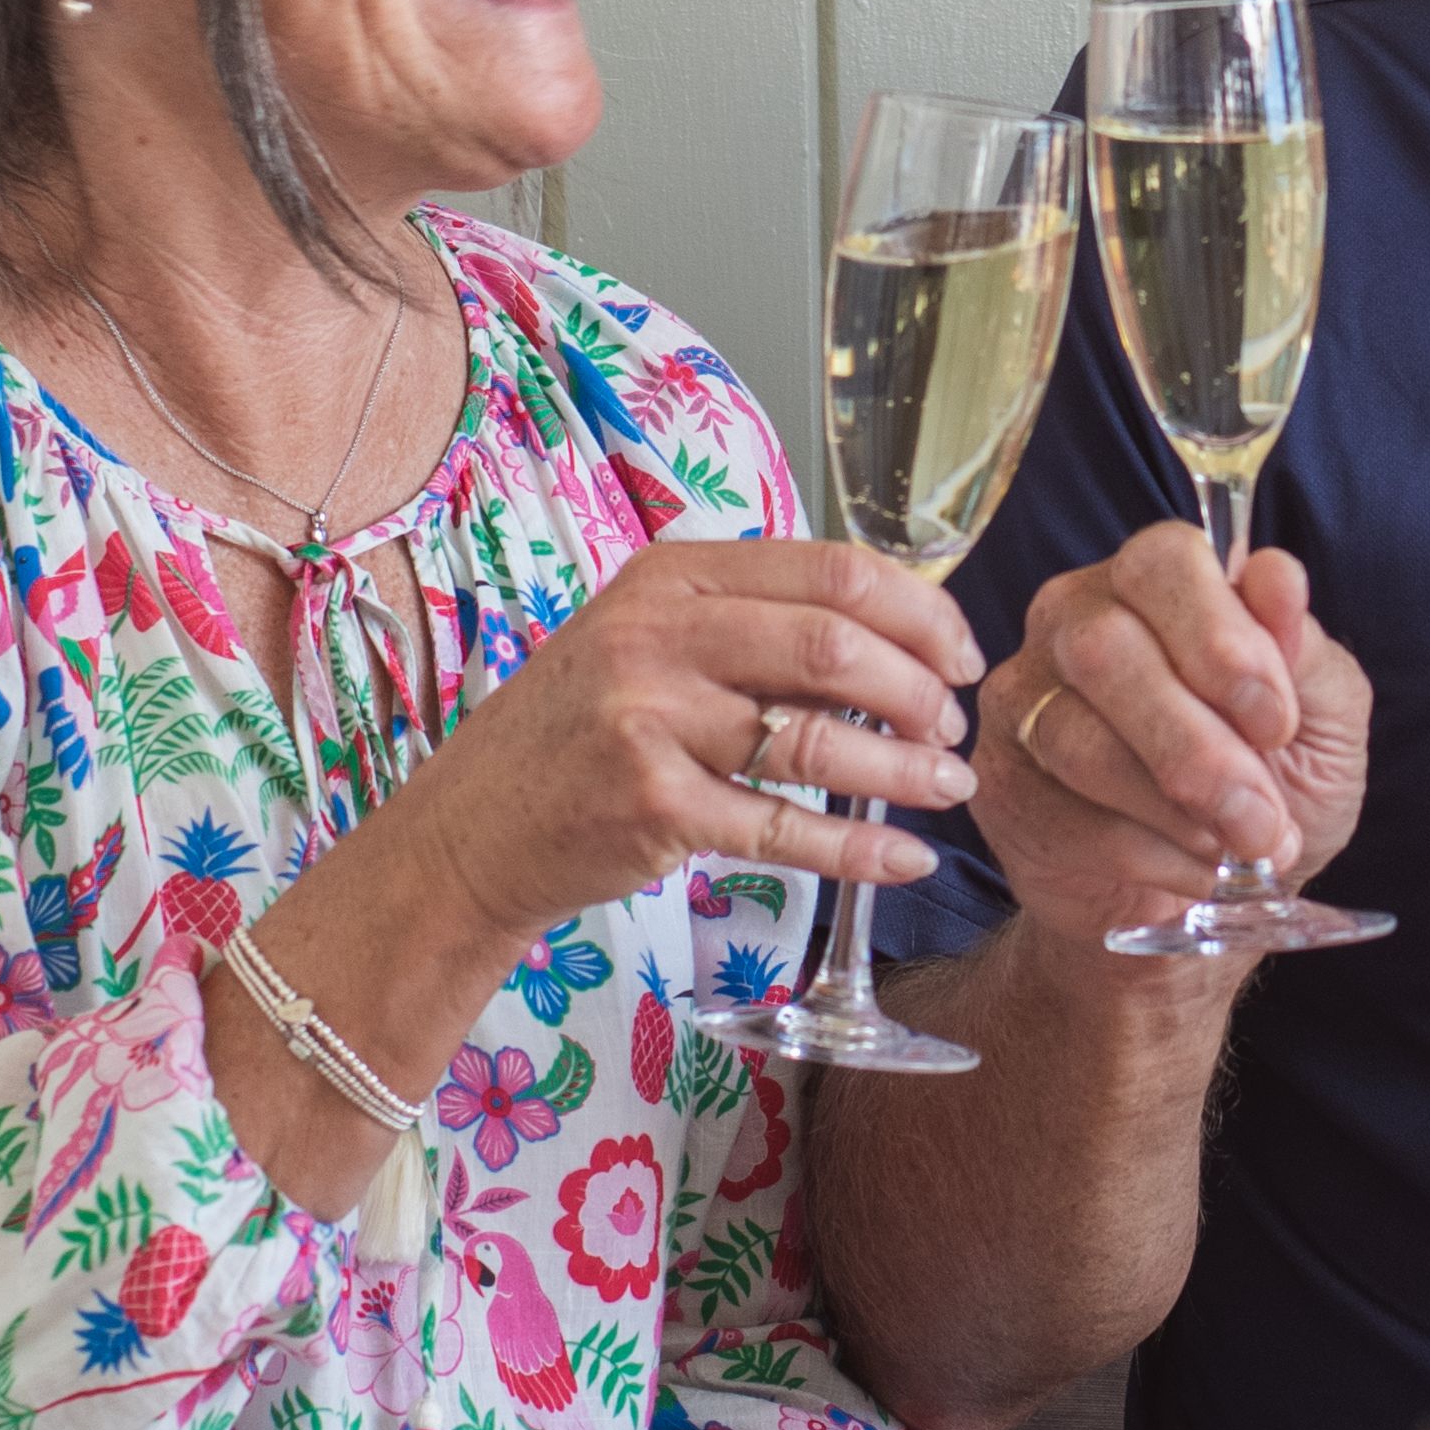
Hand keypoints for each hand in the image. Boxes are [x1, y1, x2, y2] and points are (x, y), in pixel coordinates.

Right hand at [360, 537, 986, 949]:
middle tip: (955, 727)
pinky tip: (905, 859)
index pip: (833, 571)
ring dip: (907, 769)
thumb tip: (899, 638)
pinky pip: (786, 828)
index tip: (961, 655)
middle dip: (921, 690)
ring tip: (949, 787)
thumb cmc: (579, 734)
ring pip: (820, 738)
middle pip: (837, 644)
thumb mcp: (651, 643)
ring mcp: (649, 721)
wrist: (468, 830)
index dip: (921, 613)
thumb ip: (754, 626)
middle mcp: (657, 635)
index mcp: (673, 577)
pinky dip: (860, 848)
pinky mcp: (652, 808)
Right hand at [978, 522, 1371, 934]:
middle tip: (1262, 816)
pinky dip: (1149, 855)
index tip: (1278, 724)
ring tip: (1237, 846)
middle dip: (1198, 746)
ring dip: (1176, 809)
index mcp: (1156, 581)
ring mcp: (1023, 698)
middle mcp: (1073, 619)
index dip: (1221, 639)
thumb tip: (1276, 576)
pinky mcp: (999, 782)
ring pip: (1080, 741)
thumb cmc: (1272, 781)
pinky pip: (1064, 815)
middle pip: (1104, 648)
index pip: (1164, 561)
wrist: (1211, 893)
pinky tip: (1195, 870)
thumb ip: (1302, 651)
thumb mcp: (1320, 718)